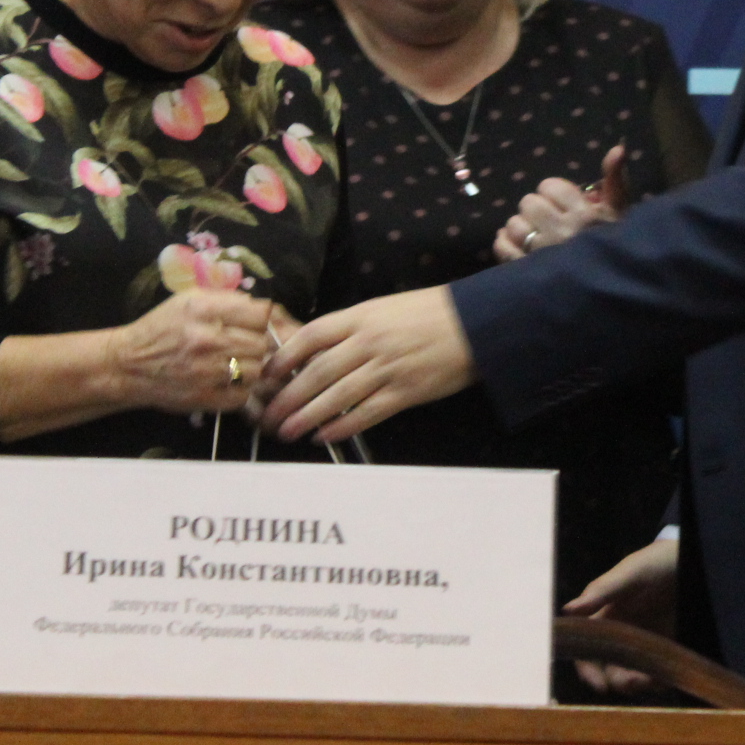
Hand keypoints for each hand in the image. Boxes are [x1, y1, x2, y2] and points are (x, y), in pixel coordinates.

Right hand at [111, 290, 290, 414]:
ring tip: (232, 364)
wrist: (127, 365)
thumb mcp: (187, 300)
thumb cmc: (159, 329)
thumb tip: (259, 305)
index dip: (259, 320)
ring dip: (249, 368)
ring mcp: (207, 371)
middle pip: (261, 343)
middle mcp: (207, 338)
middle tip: (239, 346)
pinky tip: (225, 382)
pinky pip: (243, 395)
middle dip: (254, 344)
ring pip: (256, 370)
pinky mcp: (205, 398)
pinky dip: (239, 390)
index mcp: (203, 309)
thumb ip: (224, 299)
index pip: (260, 314)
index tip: (251, 325)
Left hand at [259, 287, 474, 442]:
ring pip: (337, 395)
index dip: (285, 356)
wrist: (476, 323)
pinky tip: (325, 436)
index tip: (268, 373)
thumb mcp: (386, 309)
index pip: (312, 335)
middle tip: (268, 416)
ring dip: (308, 416)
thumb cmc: (430, 312)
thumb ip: (353, 328)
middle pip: (318, 371)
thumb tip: (318, 350)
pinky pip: (367, 413)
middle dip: (288, 397)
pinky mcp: (406, 392)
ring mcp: (387, 368)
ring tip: (287, 432)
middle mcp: (369, 342)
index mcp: (362, 316)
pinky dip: (343, 426)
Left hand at [493, 144, 631, 261]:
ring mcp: (541, 254)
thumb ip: (615, 180)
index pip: (550, 187)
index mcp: (583, 215)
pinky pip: (503, 248)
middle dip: (536, 208)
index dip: (553, 191)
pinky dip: (505, 243)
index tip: (562, 202)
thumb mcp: (620, 212)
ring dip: (521, 227)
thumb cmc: (613, 246)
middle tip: (547, 218)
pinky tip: (515, 244)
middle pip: (529, 203)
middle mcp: (560, 232)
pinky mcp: (526, 271)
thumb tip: (618, 148)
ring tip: (533, 234)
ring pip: (514, 225)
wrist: (608, 288)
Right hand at [564, 537, 680, 695]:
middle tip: (635, 681)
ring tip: (653, 680)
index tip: (600, 685)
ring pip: (633, 675)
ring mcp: (644, 643)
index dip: (589, 671)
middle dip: (619, 681)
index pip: (587, 652)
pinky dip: (659, 680)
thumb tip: (567, 610)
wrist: (689, 560)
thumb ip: (601, 592)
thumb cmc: (655, 562)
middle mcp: (621, 635)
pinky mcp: (665, 648)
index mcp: (605, 619)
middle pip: (610, 670)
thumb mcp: (630, 574)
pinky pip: (657, 673)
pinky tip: (665, 676)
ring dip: (640, 684)